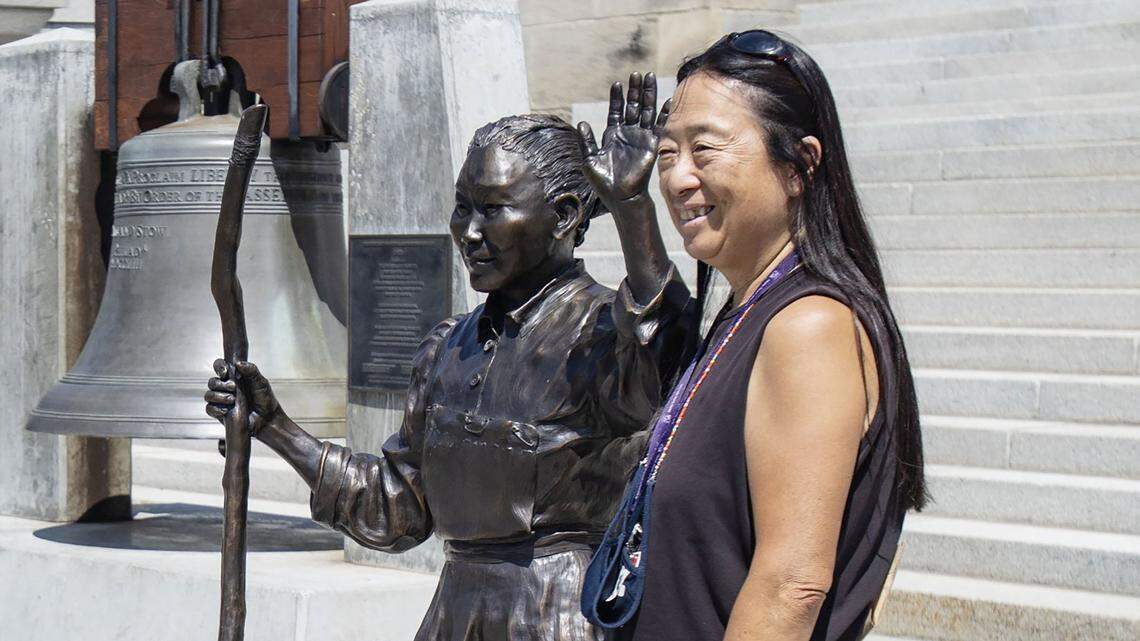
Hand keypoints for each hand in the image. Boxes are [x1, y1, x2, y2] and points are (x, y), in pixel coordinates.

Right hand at [205, 359, 281, 435]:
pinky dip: (215, 409)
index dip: (219, 367)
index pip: (220, 367)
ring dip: (218, 396)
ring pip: (209, 395)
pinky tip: (226, 410)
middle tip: (234, 387)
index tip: (225, 372)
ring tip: (232, 399)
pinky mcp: (220, 413)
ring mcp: (222, 400)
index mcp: (234, 377)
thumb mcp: (261, 383)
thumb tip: (238, 363)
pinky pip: (209, 409)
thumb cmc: (265, 399)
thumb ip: (252, 371)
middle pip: (212, 382)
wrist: (267, 419)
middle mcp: (225, 388)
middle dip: (220, 384)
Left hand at [577, 72, 671, 212]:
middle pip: (632, 106)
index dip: (617, 98)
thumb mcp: (589, 160)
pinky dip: (663, 114)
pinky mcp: (651, 145)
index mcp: (612, 135)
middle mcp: (627, 134)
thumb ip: (586, 142)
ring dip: (648, 95)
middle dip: (635, 90)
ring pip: (645, 111)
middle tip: (637, 74)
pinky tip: (667, 100)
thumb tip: (582, 123)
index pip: (616, 111)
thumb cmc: (603, 183)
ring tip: (650, 77)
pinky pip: (658, 126)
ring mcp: (640, 138)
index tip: (617, 84)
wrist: (620, 197)